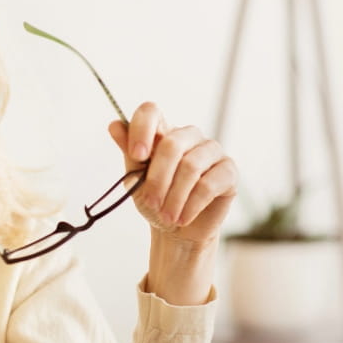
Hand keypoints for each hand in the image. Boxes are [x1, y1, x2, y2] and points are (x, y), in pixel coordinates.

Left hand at [108, 102, 237, 247]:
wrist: (178, 231)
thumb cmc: (157, 201)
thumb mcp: (136, 181)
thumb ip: (129, 154)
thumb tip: (114, 126)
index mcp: (162, 133)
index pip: (151, 112)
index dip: (142, 129)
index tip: (137, 155)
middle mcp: (189, 136)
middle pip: (172, 144)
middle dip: (158, 178)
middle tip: (151, 203)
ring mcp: (211, 151)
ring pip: (191, 166)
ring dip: (174, 197)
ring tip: (167, 216)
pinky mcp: (228, 171)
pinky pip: (208, 184)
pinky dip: (191, 205)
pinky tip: (183, 218)